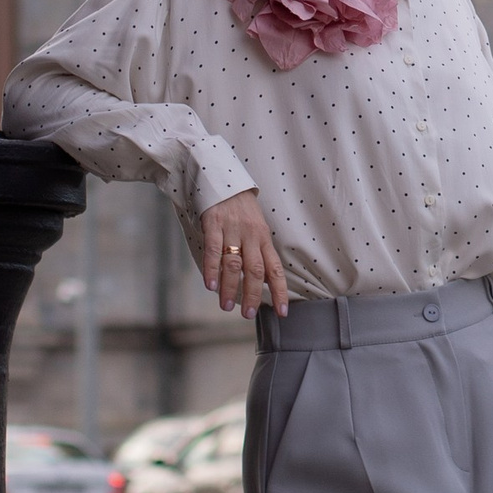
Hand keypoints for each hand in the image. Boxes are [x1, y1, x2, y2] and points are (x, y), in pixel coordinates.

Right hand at [199, 191, 287, 316]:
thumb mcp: (257, 228)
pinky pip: (213, 248)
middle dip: (253, 294)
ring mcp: (232, 228)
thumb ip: (260, 253)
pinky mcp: (213, 222)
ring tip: (225, 306)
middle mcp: (251, 234)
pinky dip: (211, 269)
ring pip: (233, 263)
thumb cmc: (241, 209)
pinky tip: (210, 285)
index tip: (282, 312)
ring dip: (230, 287)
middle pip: (255, 269)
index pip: (275, 269)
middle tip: (249, 315)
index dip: (280, 291)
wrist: (223, 178)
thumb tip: (266, 282)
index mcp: (264, 238)